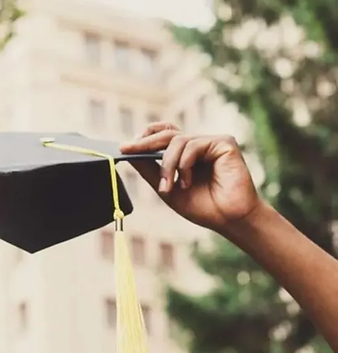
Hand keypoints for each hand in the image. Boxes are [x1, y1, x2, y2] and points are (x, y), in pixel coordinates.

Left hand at [120, 122, 262, 232]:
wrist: (227, 219)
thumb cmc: (201, 206)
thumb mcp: (165, 188)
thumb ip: (149, 169)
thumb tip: (127, 152)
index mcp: (185, 153)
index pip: (163, 134)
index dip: (144, 137)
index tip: (124, 148)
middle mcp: (198, 144)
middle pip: (166, 133)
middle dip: (144, 144)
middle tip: (127, 150)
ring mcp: (212, 142)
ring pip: (177, 141)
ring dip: (167, 165)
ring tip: (169, 187)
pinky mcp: (224, 143)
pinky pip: (194, 145)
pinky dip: (184, 164)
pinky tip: (187, 181)